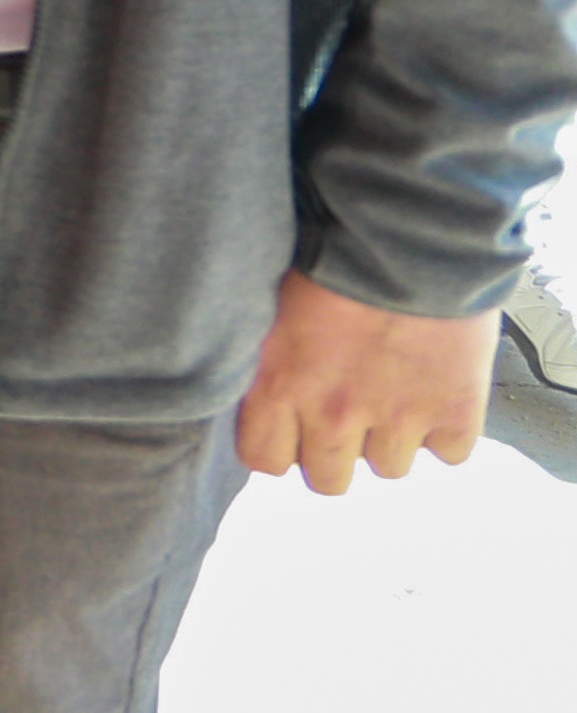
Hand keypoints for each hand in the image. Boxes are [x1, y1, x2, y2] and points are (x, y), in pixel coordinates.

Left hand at [233, 270, 496, 491]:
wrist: (410, 232)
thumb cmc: (330, 251)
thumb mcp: (270, 300)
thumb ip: (266, 354)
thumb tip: (257, 386)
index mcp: (278, 383)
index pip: (264, 460)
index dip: (280, 447)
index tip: (291, 428)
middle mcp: (334, 413)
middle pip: (328, 480)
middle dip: (334, 452)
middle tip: (346, 414)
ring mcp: (399, 419)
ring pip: (389, 469)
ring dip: (391, 438)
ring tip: (393, 390)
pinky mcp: (455, 414)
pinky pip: (448, 454)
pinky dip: (445, 430)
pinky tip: (436, 390)